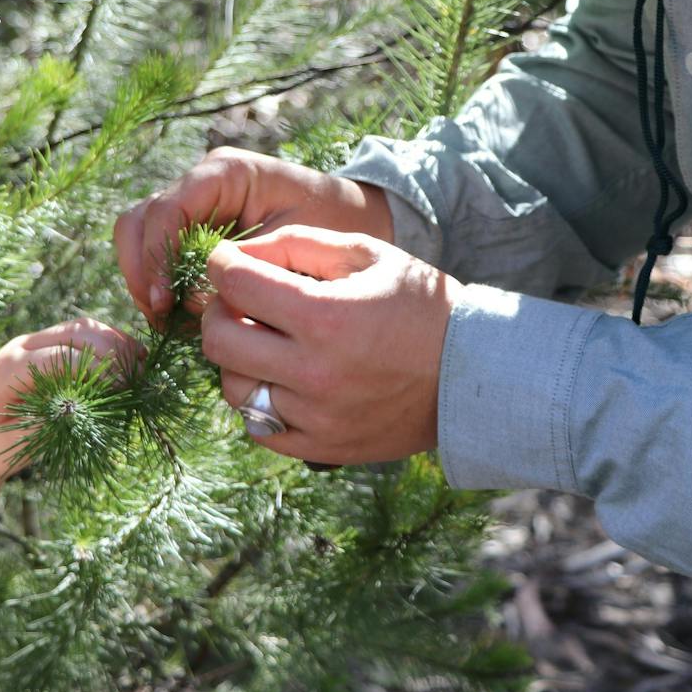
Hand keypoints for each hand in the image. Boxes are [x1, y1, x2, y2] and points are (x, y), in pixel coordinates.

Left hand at [0, 317, 140, 478]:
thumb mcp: (18, 441)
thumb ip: (48, 420)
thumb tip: (85, 404)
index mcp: (8, 368)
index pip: (58, 355)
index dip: (92, 367)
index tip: (120, 386)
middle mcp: (21, 346)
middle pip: (73, 332)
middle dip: (110, 349)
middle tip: (137, 374)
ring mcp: (34, 341)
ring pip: (81, 327)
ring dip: (114, 341)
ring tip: (139, 362)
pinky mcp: (49, 344)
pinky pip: (83, 334)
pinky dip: (109, 342)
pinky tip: (131, 356)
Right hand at [114, 147, 393, 321]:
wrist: (355, 219)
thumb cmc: (331, 224)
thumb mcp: (292, 243)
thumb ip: (244, 268)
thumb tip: (189, 300)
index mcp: (225, 173)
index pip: (166, 210)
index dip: (156, 257)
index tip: (162, 302)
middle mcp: (200, 183)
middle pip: (138, 220)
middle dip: (140, 269)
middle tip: (158, 315)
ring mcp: (193, 205)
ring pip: (139, 237)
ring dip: (145, 279)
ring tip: (165, 320)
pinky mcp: (194, 230)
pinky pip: (160, 254)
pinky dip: (161, 284)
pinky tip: (178, 316)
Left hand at [200, 225, 457, 465]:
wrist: (473, 374)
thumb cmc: (421, 304)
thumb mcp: (368, 254)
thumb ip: (299, 243)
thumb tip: (240, 253)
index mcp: (325, 317)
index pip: (235, 285)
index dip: (223, 264)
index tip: (232, 262)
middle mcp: (314, 372)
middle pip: (218, 340)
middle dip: (219, 311)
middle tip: (241, 302)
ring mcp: (316, 416)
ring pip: (233, 386)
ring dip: (238, 358)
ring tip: (266, 342)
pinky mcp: (322, 447)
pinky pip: (259, 427)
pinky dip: (259, 400)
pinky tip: (281, 378)